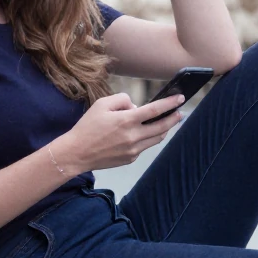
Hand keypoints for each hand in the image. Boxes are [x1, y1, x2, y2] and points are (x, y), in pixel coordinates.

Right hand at [56, 92, 185, 173]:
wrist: (76, 153)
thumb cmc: (87, 127)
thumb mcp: (102, 104)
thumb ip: (122, 100)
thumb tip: (135, 106)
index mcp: (127, 121)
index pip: (155, 110)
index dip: (170, 103)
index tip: (181, 98)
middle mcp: (133, 137)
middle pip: (162, 127)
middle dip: (174, 118)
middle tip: (180, 112)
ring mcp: (133, 150)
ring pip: (156, 139)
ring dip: (164, 129)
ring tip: (167, 122)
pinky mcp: (130, 159)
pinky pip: (144, 147)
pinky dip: (147, 138)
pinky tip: (145, 133)